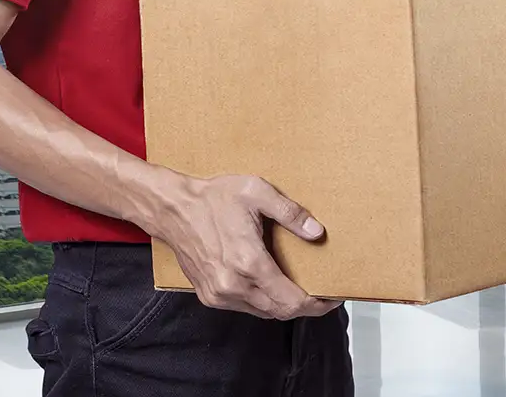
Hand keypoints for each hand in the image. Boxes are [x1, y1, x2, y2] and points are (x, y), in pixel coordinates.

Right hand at [141, 171, 340, 319]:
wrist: (172, 209)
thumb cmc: (212, 199)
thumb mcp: (257, 192)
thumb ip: (291, 213)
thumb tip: (317, 232)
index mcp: (249, 263)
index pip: (292, 301)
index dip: (318, 304)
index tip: (333, 297)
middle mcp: (233, 286)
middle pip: (281, 312)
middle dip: (306, 306)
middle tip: (323, 293)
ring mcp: (219, 294)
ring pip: (263, 313)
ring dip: (284, 304)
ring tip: (302, 288)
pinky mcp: (210, 295)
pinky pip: (246, 307)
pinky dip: (264, 302)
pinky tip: (273, 285)